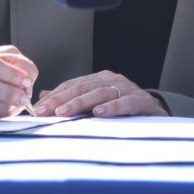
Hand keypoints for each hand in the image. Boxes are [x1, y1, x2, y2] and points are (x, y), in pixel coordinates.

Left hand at [33, 71, 165, 117]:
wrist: (156, 114)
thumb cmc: (122, 109)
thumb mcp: (96, 103)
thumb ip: (72, 98)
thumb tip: (44, 95)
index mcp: (99, 79)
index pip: (73, 85)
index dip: (55, 96)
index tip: (38, 109)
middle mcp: (112, 80)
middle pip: (83, 87)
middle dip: (61, 100)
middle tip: (45, 111)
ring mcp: (127, 88)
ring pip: (100, 93)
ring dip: (80, 103)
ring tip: (64, 112)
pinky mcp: (141, 100)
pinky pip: (126, 102)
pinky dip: (112, 107)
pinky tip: (99, 112)